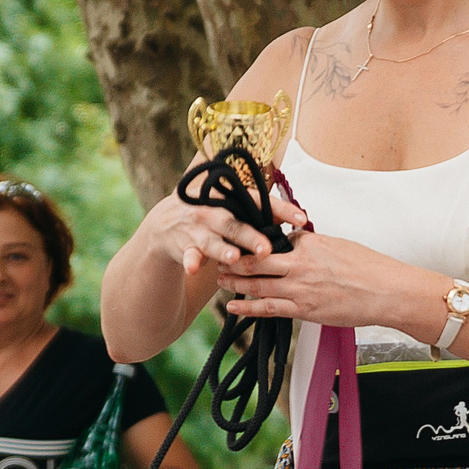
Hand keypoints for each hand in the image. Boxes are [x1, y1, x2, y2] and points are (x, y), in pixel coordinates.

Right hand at [138, 184, 305, 283]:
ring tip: (234, 257)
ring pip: (213, 242)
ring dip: (223, 249)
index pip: (258, 201)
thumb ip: (264, 214)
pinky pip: (188, 256)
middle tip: (267, 248)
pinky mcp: (183, 246)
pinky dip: (190, 262)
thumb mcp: (235, 210)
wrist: (167, 223)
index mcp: (230, 199)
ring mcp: (197, 229)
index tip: (302, 219)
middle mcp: (213, 211)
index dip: (280, 209)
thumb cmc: (212, 216)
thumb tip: (301, 219)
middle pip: (235, 224)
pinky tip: (193, 269)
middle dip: (250, 236)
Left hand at [215, 227, 433, 333]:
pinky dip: (248, 307)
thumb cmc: (369, 268)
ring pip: (257, 283)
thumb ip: (312, 244)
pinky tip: (234, 307)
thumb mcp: (338, 245)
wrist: (387, 292)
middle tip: (217, 256)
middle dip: (233, 257)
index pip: (274, 238)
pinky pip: (268, 308)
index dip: (255, 239)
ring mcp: (300, 288)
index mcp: (308, 243)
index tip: (239, 237)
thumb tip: (295, 241)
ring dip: (235, 281)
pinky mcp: (303, 310)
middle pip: (256, 258)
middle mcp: (300, 264)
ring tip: (220, 279)